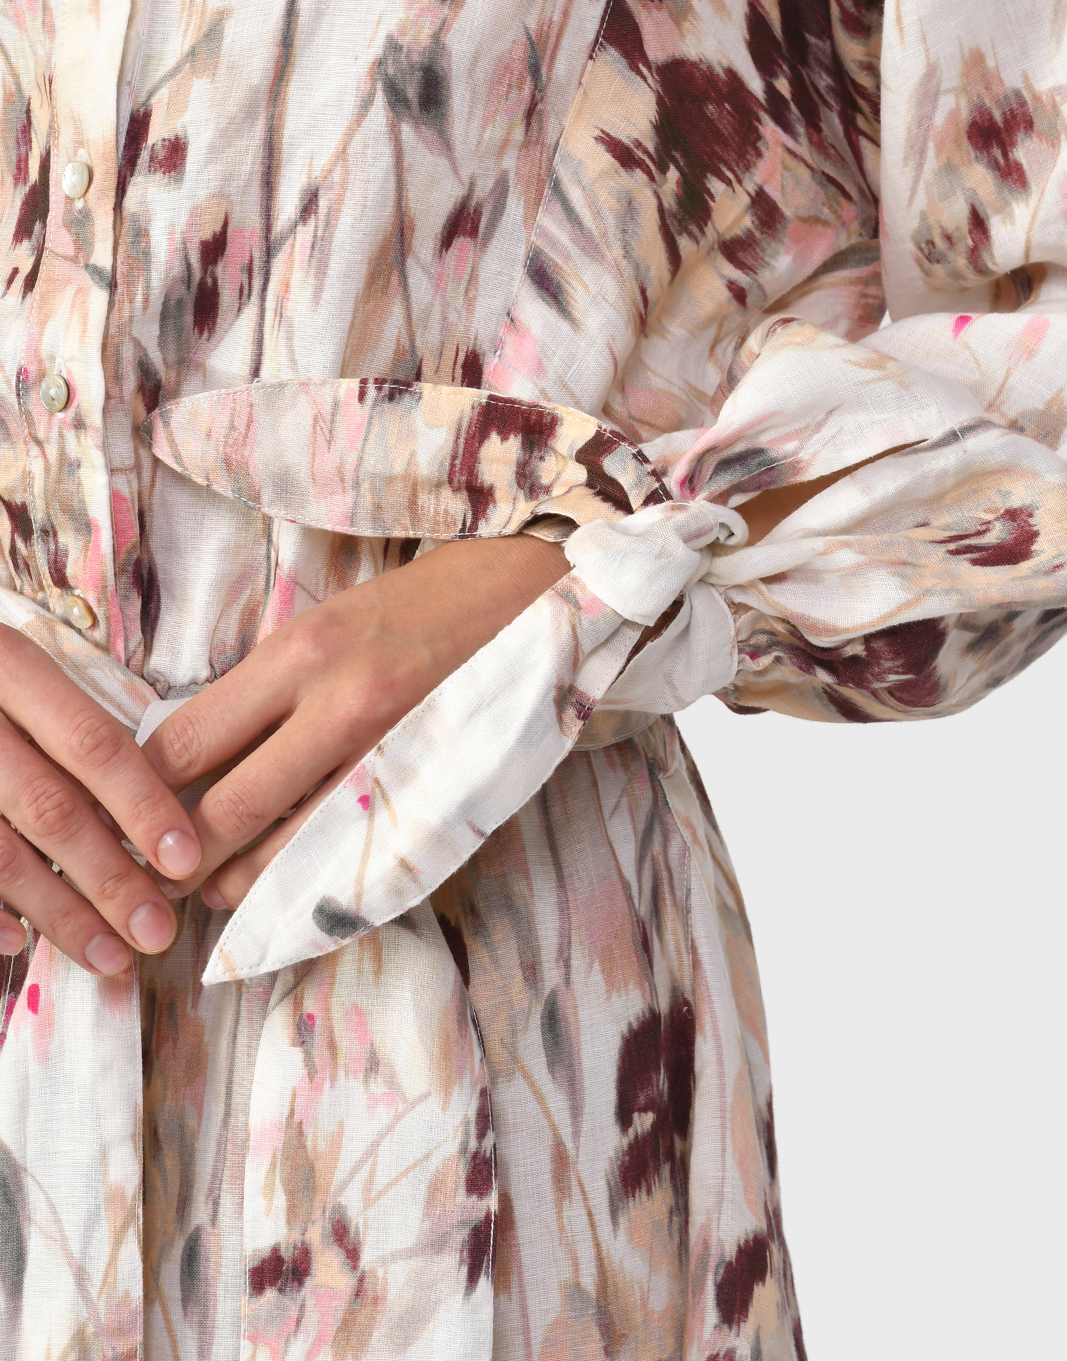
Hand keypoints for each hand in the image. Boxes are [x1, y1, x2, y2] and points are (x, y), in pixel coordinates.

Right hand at [0, 629, 201, 972]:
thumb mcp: (16, 674)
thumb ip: (71, 728)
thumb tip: (151, 814)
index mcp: (7, 663)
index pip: (92, 743)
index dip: (144, 805)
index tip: (186, 860)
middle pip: (50, 807)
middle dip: (110, 879)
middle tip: (157, 931)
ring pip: (0, 853)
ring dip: (59, 913)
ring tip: (108, 956)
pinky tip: (17, 943)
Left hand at [142, 534, 569, 910]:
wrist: (528, 599)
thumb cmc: (419, 607)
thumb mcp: (324, 624)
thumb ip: (261, 688)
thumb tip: (186, 751)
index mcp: (300, 653)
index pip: (186, 741)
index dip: (138, 792)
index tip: (113, 815)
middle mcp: (339, 705)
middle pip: (223, 809)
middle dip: (172, 857)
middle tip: (143, 880)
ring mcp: (389, 756)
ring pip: (282, 848)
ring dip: (231, 881)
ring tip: (205, 891)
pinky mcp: (427, 790)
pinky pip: (345, 853)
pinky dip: (298, 880)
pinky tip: (274, 888)